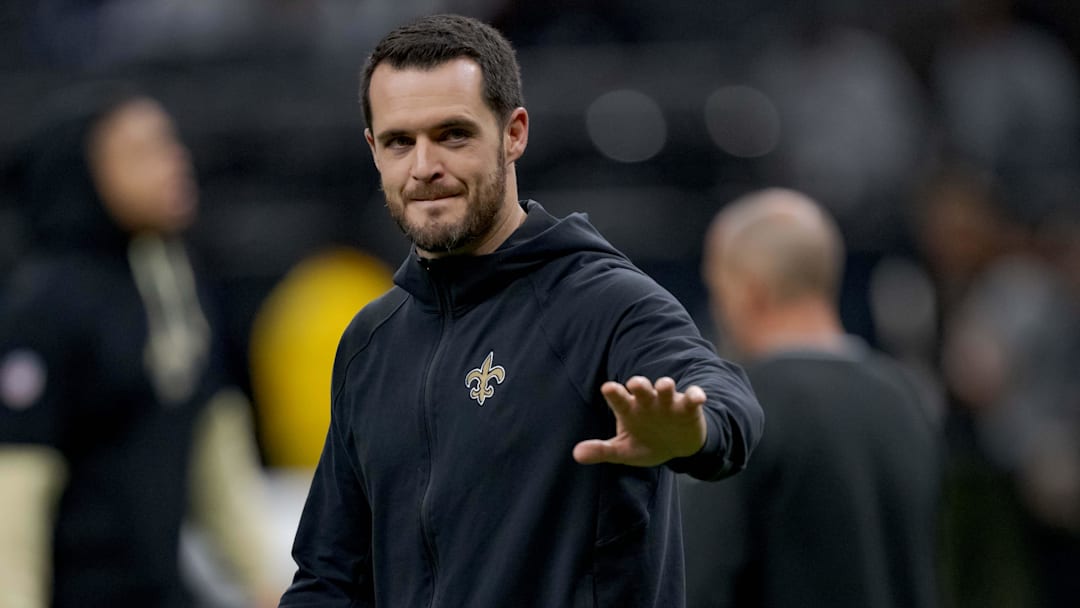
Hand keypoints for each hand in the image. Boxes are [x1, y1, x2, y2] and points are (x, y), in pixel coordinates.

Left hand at [573, 376, 707, 466]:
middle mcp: (647, 401)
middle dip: (639, 384)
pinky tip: (698, 398)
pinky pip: (692, 398)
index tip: (608, 387)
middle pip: (641, 387)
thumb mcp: (624, 450)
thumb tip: (576, 454)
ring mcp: (668, 403)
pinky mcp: (688, 407)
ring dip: (665, 385)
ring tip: (664, 385)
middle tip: (635, 384)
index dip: (614, 393)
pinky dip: (695, 396)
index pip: (619, 398)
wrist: (677, 447)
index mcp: (629, 409)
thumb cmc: (646, 442)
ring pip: (666, 388)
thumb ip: (602, 450)